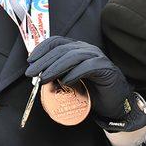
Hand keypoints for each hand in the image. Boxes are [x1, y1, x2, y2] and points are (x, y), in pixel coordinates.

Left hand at [26, 36, 145, 128]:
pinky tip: (65, 82)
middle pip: (62, 49)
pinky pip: (87, 67)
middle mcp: (87, 49)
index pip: (57, 41)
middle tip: (32, 73)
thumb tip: (38, 75)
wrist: (114, 103)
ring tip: (44, 79)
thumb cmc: (91, 92)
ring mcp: (97, 57)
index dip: (42, 48)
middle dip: (44, 60)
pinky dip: (74, 73)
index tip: (30, 61)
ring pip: (73, 56)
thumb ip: (57, 74)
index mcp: (77, 49)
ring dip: (55, 67)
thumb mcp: (69, 80)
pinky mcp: (105, 67)